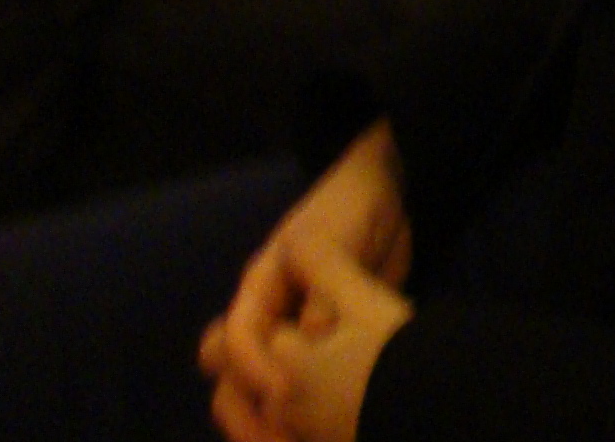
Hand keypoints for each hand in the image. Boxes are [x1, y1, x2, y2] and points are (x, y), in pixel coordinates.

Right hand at [224, 223, 407, 441]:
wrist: (384, 198)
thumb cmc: (352, 210)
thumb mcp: (338, 241)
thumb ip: (323, 292)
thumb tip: (311, 339)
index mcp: (260, 287)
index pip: (239, 337)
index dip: (253, 367)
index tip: (281, 394)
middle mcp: (265, 314)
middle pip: (231, 373)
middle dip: (248, 409)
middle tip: (281, 436)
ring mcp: (286, 332)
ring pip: (257, 389)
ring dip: (270, 420)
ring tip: (296, 441)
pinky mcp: (314, 348)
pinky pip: (294, 389)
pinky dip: (301, 414)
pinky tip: (321, 433)